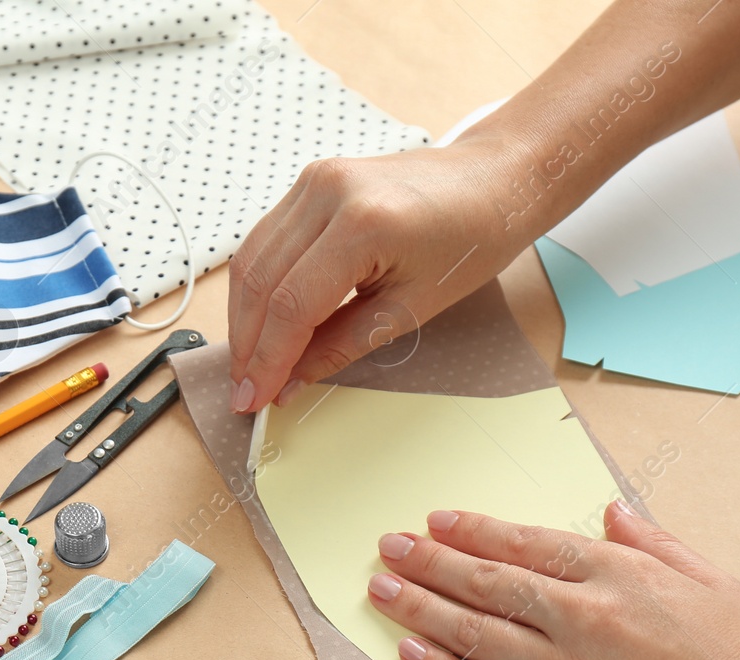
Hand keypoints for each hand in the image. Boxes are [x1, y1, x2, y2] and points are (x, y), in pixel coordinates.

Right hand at [226, 137, 538, 412]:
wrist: (495, 180)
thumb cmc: (471, 239)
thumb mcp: (411, 308)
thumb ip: (341, 345)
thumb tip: (290, 382)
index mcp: (364, 223)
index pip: (291, 305)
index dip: (267, 361)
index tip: (255, 399)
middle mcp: (329, 192)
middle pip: (261, 282)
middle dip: (247, 345)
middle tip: (245, 390)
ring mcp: (315, 181)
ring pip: (252, 260)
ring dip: (244, 318)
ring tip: (249, 364)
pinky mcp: (311, 182)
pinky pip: (266, 240)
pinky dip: (258, 286)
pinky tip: (261, 323)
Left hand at [366, 501, 739, 659]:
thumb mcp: (713, 581)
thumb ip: (654, 542)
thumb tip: (610, 510)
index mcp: (620, 575)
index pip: (528, 544)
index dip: (474, 531)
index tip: (436, 521)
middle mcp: (584, 618)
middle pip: (488, 582)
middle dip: (430, 561)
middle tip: (387, 546)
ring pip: (476, 633)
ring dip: (420, 608)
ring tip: (379, 589)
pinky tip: (409, 652)